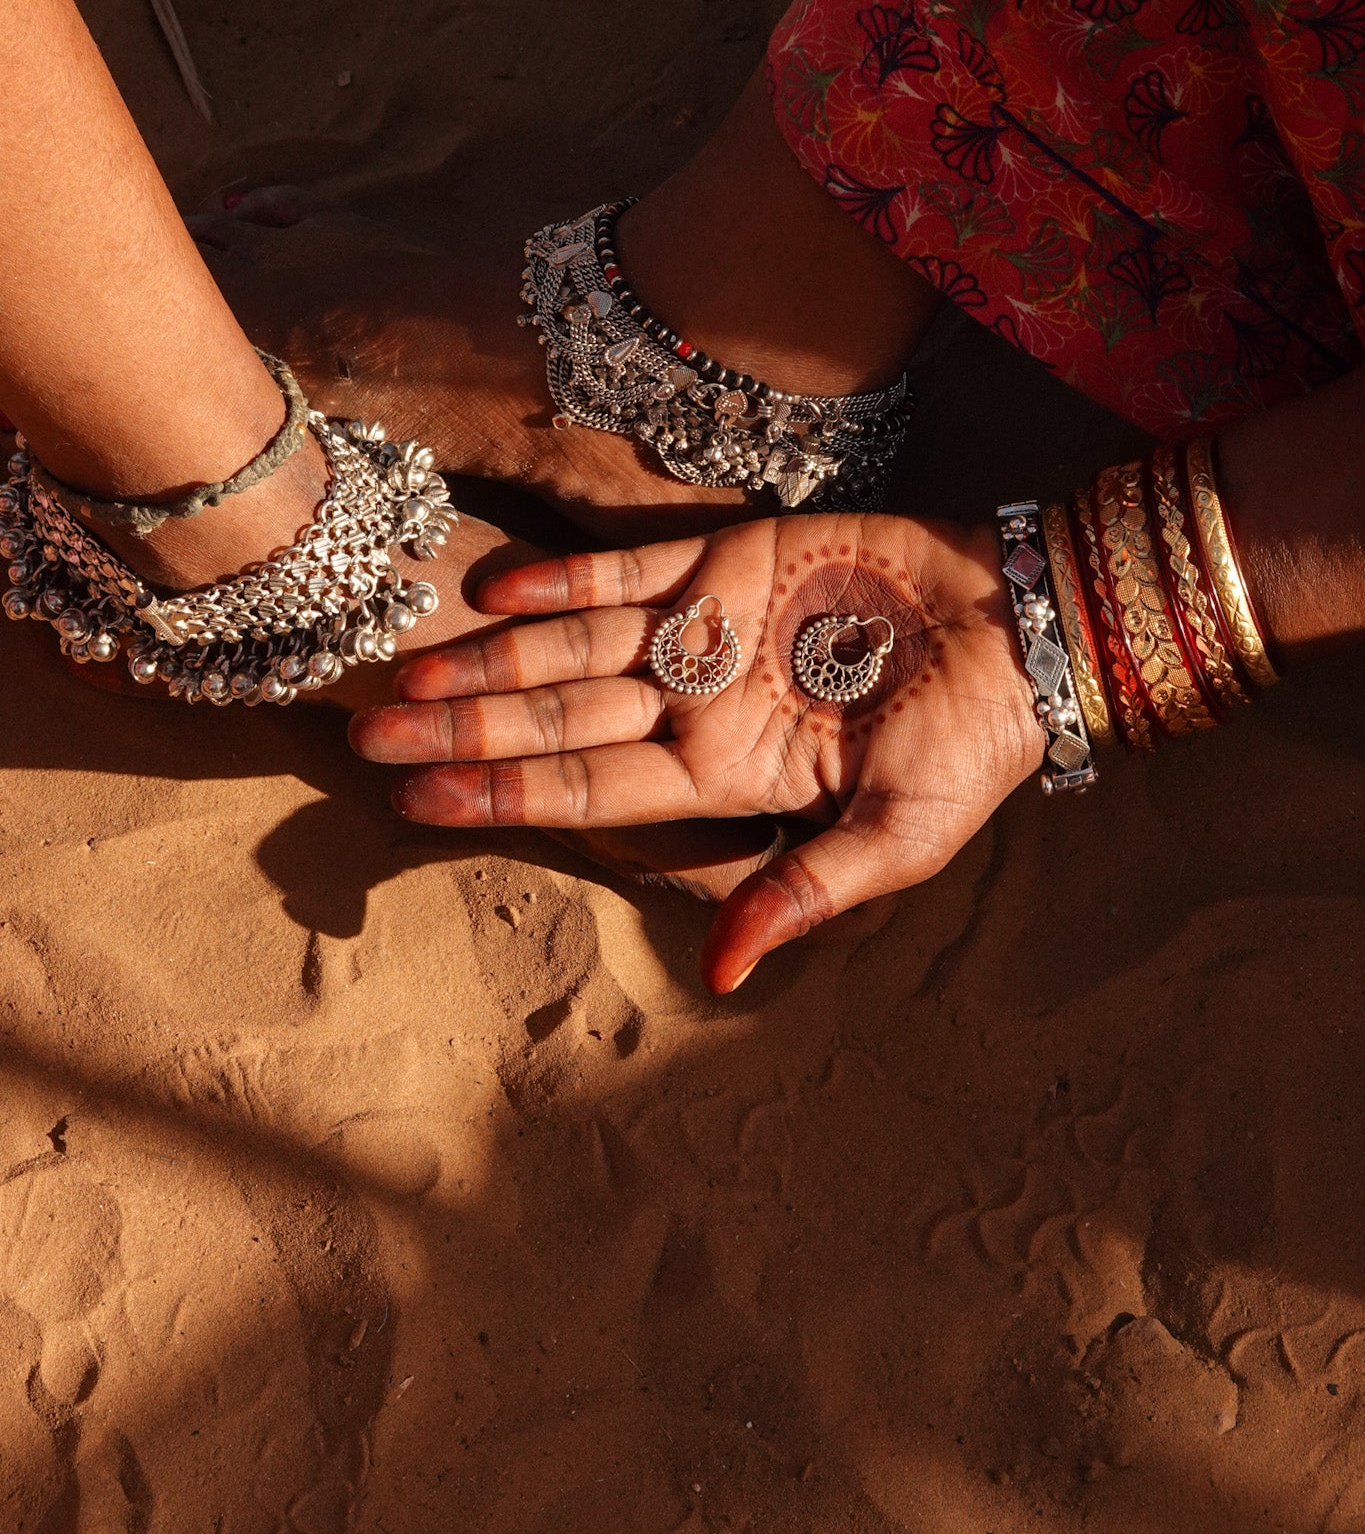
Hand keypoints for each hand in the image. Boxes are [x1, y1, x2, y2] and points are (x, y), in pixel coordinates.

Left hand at [348, 513, 1043, 991]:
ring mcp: (704, 629)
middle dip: (459, 729)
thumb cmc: (973, 745)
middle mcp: (693, 704)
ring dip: (488, 658)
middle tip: (360, 734)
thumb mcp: (899, 839)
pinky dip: (563, 579)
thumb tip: (720, 977)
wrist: (1023, 627)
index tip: (410, 801)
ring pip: (570, 645)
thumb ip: (804, 895)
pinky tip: (494, 591)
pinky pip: (629, 567)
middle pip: (553, 721)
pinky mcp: (729, 556)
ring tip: (404, 666)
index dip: (496, 796)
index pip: (585, 791)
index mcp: (723, 776)